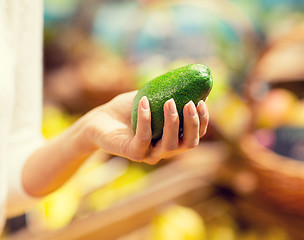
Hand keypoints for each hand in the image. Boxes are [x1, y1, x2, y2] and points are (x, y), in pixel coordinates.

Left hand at [87, 91, 208, 163]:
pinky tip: (144, 101)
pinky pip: (145, 138)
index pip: (195, 136)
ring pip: (170, 145)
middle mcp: (163, 150)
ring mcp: (148, 154)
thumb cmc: (127, 109)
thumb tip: (193, 82)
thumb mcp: (153, 99)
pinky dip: (146, 119)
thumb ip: (172, 94)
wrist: (100, 118)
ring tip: (169, 101)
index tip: (202, 102)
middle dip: (193, 124)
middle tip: (189, 103)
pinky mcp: (133, 152)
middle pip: (188, 144)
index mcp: (171, 139)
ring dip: (173, 122)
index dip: (202, 122)